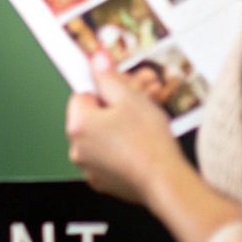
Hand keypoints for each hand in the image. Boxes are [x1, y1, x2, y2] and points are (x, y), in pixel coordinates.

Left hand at [65, 53, 183, 205]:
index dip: (105, 91)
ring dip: (121, 126)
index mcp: (78, 124)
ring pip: (103, 136)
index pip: (83, 95)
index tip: (123, 91)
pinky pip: (109, 157)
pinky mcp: (104, 181)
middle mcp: (77, 147)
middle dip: (117, 107)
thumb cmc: (148, 142)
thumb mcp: (129, 98)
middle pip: (94, 116)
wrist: (165, 181)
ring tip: (147, 122)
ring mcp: (89, 167)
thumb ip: (108, 77)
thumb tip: (96, 60)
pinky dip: (123, 150)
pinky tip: (142, 143)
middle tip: (141, 103)